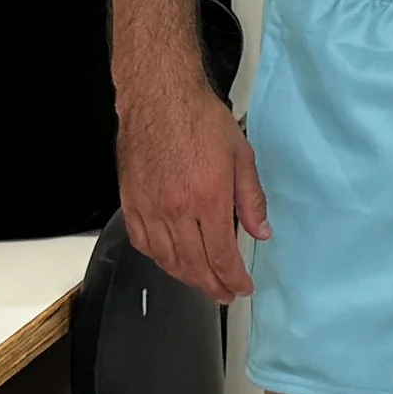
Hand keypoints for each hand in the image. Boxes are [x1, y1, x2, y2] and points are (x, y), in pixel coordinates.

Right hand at [116, 74, 269, 303]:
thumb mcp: (241, 155)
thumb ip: (251, 198)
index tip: (242, 287)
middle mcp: (176, 211)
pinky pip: (145, 244)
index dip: (233, 277)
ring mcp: (150, 210)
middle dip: (213, 285)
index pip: (221, 255)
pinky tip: (172, 262)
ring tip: (204, 284)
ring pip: (168, 260)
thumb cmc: (202, 121)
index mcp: (208, 199)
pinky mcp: (131, 204)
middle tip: (226, 294)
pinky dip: (160, 260)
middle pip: (194, 265)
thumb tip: (261, 232)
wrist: (160, 99)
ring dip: (187, 278)